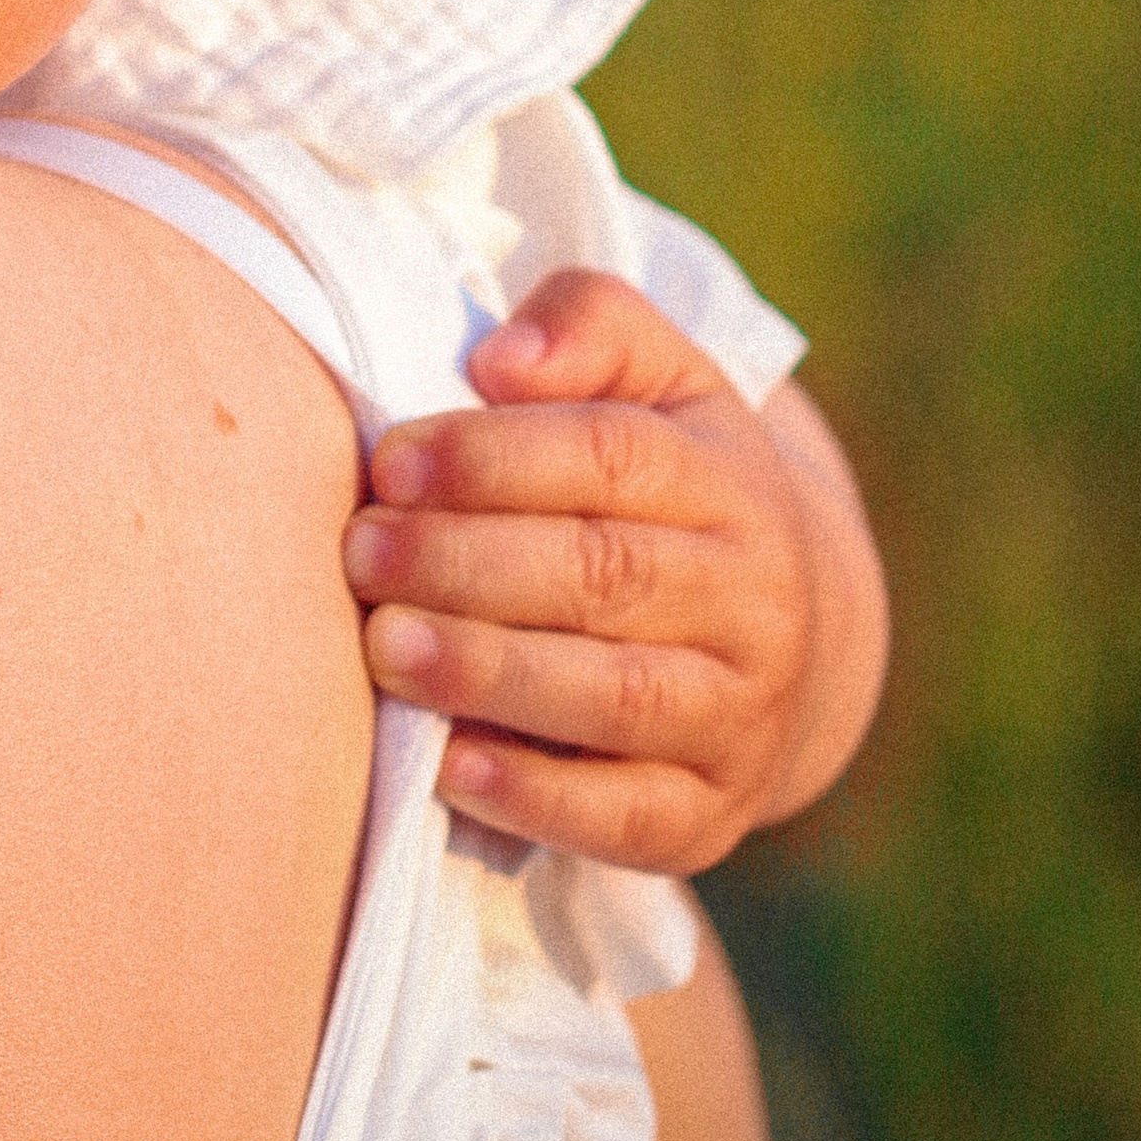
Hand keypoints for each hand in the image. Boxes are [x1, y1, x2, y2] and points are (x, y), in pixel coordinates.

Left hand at [340, 268, 877, 870]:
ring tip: (383, 649)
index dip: (494, 458)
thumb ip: (585, 324)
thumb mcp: (654, 376)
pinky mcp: (708, 815)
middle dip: (466, 563)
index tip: (389, 464)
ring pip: (617, 697)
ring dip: (490, 674)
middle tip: (360, 555)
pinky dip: (539, 798)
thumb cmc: (667, 481)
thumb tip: (498, 361)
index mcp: (731, 482)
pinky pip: (630, 816)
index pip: (614, 457)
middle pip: (606, 575)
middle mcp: (755, 601)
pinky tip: (450, 765)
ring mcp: (740, 715)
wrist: (781, 638)